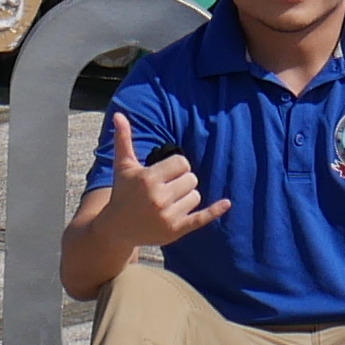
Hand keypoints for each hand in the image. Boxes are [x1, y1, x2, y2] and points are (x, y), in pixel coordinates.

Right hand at [98, 113, 225, 251]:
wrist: (116, 229)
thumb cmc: (122, 192)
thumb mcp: (123, 166)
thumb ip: (123, 139)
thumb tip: (118, 114)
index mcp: (148, 178)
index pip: (182, 163)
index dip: (176, 167)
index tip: (164, 174)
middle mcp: (158, 198)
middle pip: (191, 179)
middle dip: (181, 182)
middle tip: (165, 189)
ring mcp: (168, 216)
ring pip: (195, 196)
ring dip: (186, 197)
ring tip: (167, 203)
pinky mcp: (175, 230)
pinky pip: (201, 218)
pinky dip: (214, 211)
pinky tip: (227, 203)